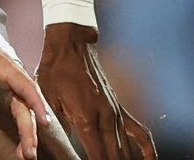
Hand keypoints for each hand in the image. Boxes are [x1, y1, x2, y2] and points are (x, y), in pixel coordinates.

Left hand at [0, 17, 53, 159]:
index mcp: (5, 65)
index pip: (25, 86)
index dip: (36, 104)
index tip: (44, 122)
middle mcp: (11, 76)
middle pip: (26, 104)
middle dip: (30, 128)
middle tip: (29, 153)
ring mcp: (8, 84)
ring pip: (23, 109)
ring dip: (26, 131)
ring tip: (26, 154)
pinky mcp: (2, 90)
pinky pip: (16, 109)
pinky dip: (20, 126)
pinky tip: (21, 142)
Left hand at [39, 25, 155, 158]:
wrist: (71, 45)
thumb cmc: (54, 72)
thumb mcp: (46, 99)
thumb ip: (55, 125)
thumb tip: (56, 147)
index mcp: (86, 119)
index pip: (97, 157)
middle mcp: (105, 118)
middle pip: (114, 156)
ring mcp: (115, 113)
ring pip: (126, 148)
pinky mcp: (119, 108)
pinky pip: (139, 130)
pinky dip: (147, 147)